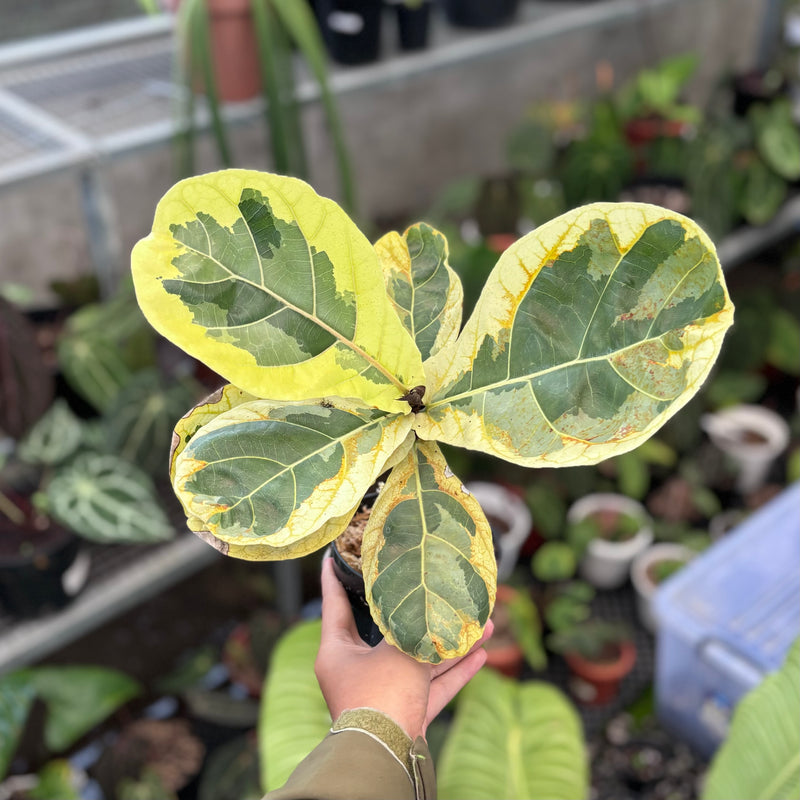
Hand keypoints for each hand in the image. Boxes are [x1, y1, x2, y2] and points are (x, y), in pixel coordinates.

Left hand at [315, 557, 492, 740]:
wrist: (387, 755)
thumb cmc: (380, 696)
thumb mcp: (395, 651)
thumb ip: (413, 628)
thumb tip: (431, 608)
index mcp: (338, 652)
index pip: (334, 604)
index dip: (335, 577)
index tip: (334, 555)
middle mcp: (357, 671)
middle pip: (388, 632)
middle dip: (418, 613)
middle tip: (425, 585)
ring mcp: (382, 693)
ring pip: (419, 660)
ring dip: (449, 644)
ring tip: (481, 622)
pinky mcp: (405, 713)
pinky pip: (432, 687)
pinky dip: (455, 671)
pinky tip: (482, 654)